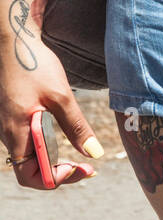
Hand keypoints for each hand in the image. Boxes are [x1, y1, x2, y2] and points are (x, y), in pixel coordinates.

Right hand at [0, 39, 101, 188]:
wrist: (14, 40)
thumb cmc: (33, 65)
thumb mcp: (60, 96)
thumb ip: (76, 127)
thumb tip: (94, 153)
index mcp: (16, 135)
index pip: (31, 177)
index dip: (57, 179)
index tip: (82, 167)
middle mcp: (10, 135)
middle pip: (31, 170)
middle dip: (60, 172)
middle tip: (87, 166)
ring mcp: (11, 125)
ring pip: (32, 155)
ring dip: (55, 158)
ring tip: (79, 151)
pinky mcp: (16, 115)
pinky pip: (30, 140)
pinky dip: (48, 144)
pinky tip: (64, 130)